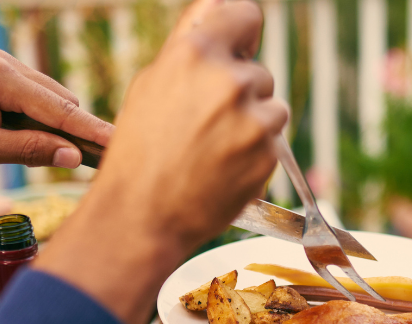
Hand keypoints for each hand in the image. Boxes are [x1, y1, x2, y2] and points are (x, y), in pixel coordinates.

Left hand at [0, 50, 113, 168]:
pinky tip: (38, 141)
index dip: (95, 132)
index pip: (62, 110)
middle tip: (104, 163)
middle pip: (61, 101)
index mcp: (2, 79)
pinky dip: (39, 118)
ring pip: (47, 98)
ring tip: (70, 158)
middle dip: (80, 131)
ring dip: (57, 126)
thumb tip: (72, 156)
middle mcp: (5, 64)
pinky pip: (29, 96)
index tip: (124, 145)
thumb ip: (28, 150)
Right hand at [34, 0, 288, 323]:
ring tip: (213, 150)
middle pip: (258, 73)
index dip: (244, 35)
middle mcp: (228, 81)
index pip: (246, 15)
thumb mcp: (151, 85)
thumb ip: (191, 48)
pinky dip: (256, 155)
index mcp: (195, 53)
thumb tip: (221, 16)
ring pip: (272, 109)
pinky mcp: (269, 154)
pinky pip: (273, 144)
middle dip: (241, 95)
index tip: (240, 49)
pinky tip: (223, 169)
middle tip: (206, 125)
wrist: (142, 216)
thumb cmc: (138, 152)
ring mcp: (253, 119)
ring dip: (253, 125)